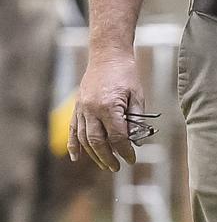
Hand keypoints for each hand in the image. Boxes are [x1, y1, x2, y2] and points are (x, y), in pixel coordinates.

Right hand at [68, 54, 144, 171]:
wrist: (108, 54)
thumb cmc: (126, 73)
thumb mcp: (137, 94)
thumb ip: (137, 118)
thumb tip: (137, 140)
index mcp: (110, 106)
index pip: (117, 137)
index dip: (125, 151)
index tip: (132, 159)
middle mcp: (92, 109)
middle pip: (98, 142)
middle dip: (108, 157)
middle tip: (117, 167)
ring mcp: (82, 108)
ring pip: (84, 139)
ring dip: (93, 155)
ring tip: (104, 164)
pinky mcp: (77, 106)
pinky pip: (72, 129)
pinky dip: (73, 144)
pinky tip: (76, 157)